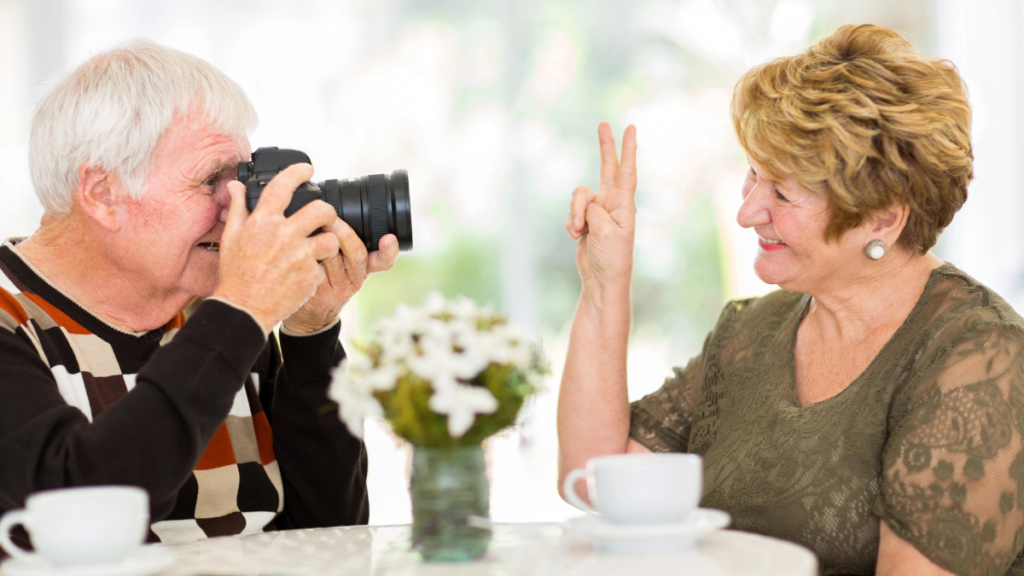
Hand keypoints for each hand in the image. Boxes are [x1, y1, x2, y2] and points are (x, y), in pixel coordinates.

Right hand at [213, 163, 343, 333]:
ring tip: (317, 249)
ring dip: (328, 243)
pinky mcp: (310, 275)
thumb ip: (238, 208)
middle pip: (321, 210)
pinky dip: (316, 269)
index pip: (283, 186)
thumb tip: (235, 184)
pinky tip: (303, 274)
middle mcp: (283, 235)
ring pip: (331, 239)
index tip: (308, 169)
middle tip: (324, 217)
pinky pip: (323, 265)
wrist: (244, 308)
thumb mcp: (232, 237)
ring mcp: (299, 255)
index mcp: (263, 222)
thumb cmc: (236, 273)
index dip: (298, 172)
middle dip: (327, 212)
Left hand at [282, 224, 399, 334]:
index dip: (389, 251)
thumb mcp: (338, 258)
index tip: (389, 239)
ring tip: (311, 228)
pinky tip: (300, 250)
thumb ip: (340, 238)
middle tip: (332, 220)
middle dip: (345, 235)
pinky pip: (318, 272)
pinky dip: (310, 257)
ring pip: (335, 260)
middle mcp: (357, 277)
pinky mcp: (325, 295)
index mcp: (365, 265)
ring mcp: (341, 287)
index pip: (383, 260)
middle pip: (358, 254)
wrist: (307, 311)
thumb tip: (330, 207)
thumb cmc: (322, 275)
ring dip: (323, 242)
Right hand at [565, 122, 637, 297]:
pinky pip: (572, 212)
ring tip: (578, 231)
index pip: (627, 172)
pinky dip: (570, 223)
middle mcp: (612, 204)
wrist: (602, 280)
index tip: (631, 128)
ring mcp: (598, 211)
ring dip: (574, 213)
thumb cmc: (612, 258)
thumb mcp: (606, 232)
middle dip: (606, 146)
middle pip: (607, 168)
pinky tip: (575, 236)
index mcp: (623, 205)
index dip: (628, 150)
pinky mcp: (585, 221)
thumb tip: (586, 204)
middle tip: (604, 123)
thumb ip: (595, 211)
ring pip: (578, 196)